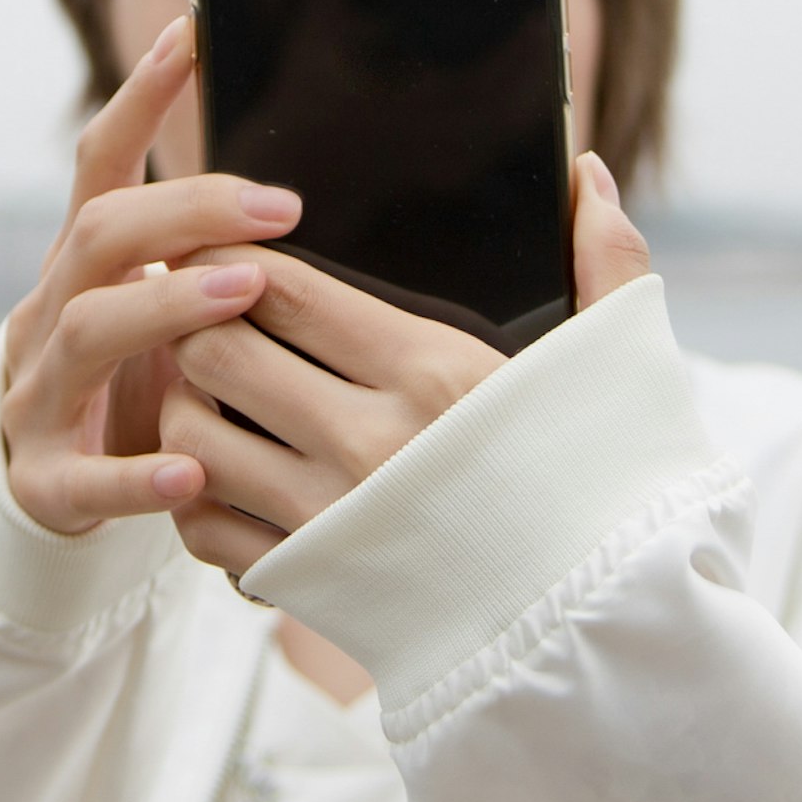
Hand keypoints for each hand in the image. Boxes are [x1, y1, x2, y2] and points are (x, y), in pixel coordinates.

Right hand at [0, 14, 306, 535]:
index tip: (191, 34)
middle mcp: (49, 314)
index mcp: (81, 267)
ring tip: (243, 294)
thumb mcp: (154, 311)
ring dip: (165, 306)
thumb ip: (202, 257)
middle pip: (100, 235)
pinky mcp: (43, 480)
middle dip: (185, 210)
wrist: (44, 491)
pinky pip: (85, 480)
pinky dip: (136, 476)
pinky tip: (193, 474)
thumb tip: (298, 188)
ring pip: (86, 331)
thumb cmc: (128, 384)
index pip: (100, 166)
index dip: (140, 98)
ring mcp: (39, 395)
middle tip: (281, 207)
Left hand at [162, 151, 654, 576]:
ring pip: (194, 438)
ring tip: (200, 385)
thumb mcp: (616, 364)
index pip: (284, 290)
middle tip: (196, 311)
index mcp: (435, 373)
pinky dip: (196, 493)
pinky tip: (219, 468)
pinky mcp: (313, 584)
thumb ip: (604, 260)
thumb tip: (587, 172)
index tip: (218, 248)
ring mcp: (334, 521)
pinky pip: (208, 528)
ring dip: (185, 404)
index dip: (231, 259)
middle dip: (193, 323)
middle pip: (218, 354)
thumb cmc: (614, 484)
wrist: (609, 629)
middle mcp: (370, 444)